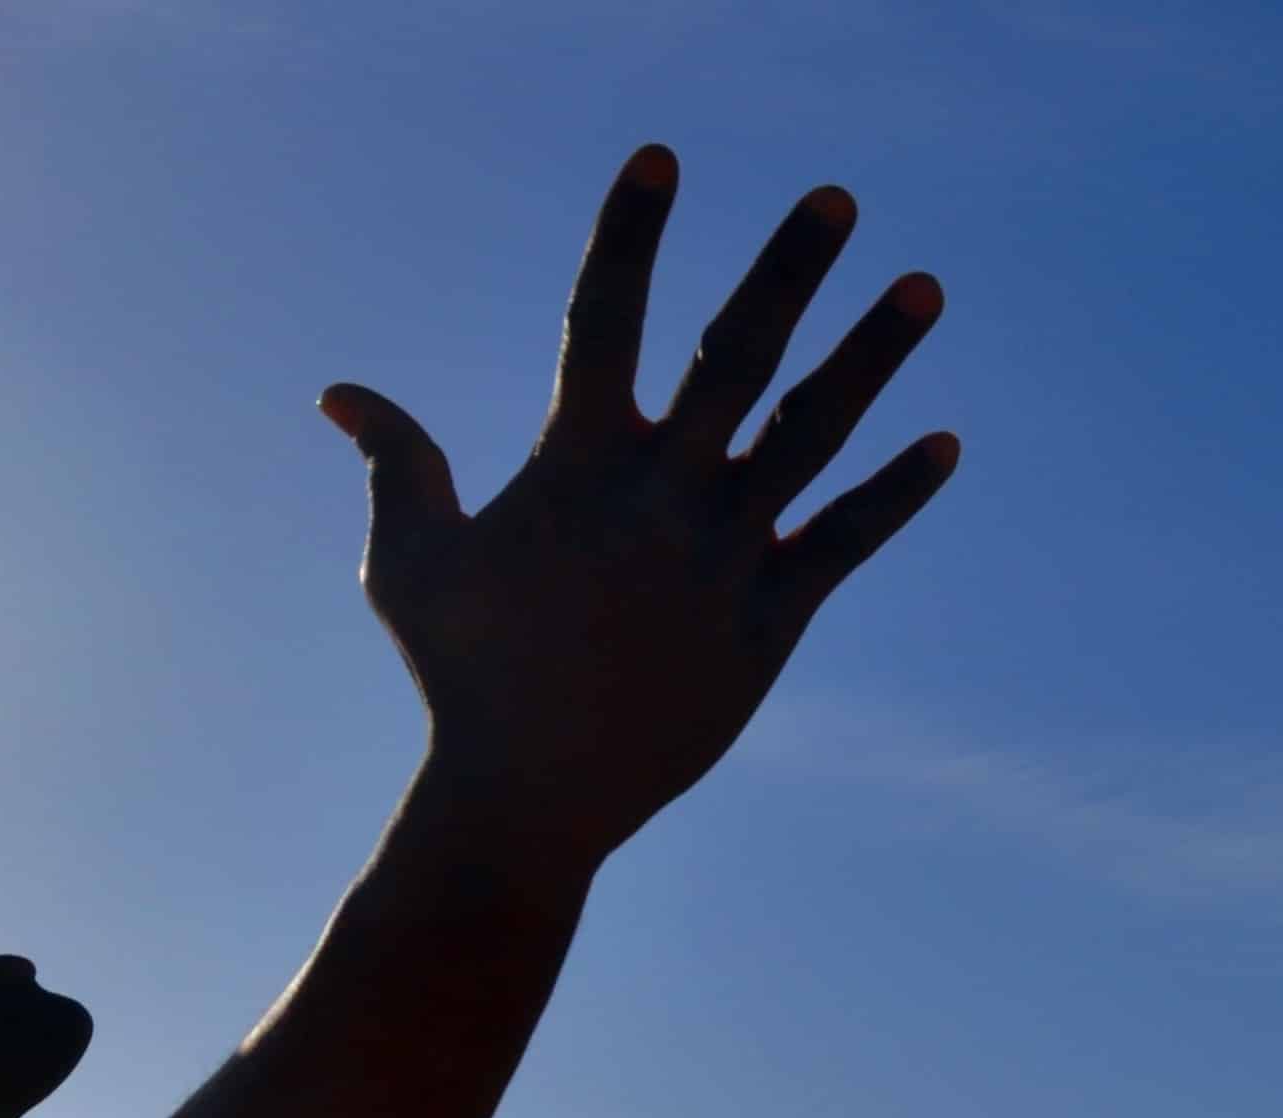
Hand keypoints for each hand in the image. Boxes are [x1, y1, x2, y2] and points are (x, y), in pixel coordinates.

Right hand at [324, 146, 958, 858]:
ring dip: (871, 356)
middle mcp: (659, 491)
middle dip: (788, 270)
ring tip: (923, 286)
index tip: (659, 156)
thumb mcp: (407, 562)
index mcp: (575, 463)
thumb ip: (393, 463)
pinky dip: (895, 493)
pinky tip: (943, 442)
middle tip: (837, 200)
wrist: (526, 797)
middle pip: (735, 352)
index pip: (600, 317)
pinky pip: (843, 539)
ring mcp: (722, 552)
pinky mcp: (768, 619)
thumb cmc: (460, 675)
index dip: (628, 233)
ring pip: (812, 430)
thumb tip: (339, 391)